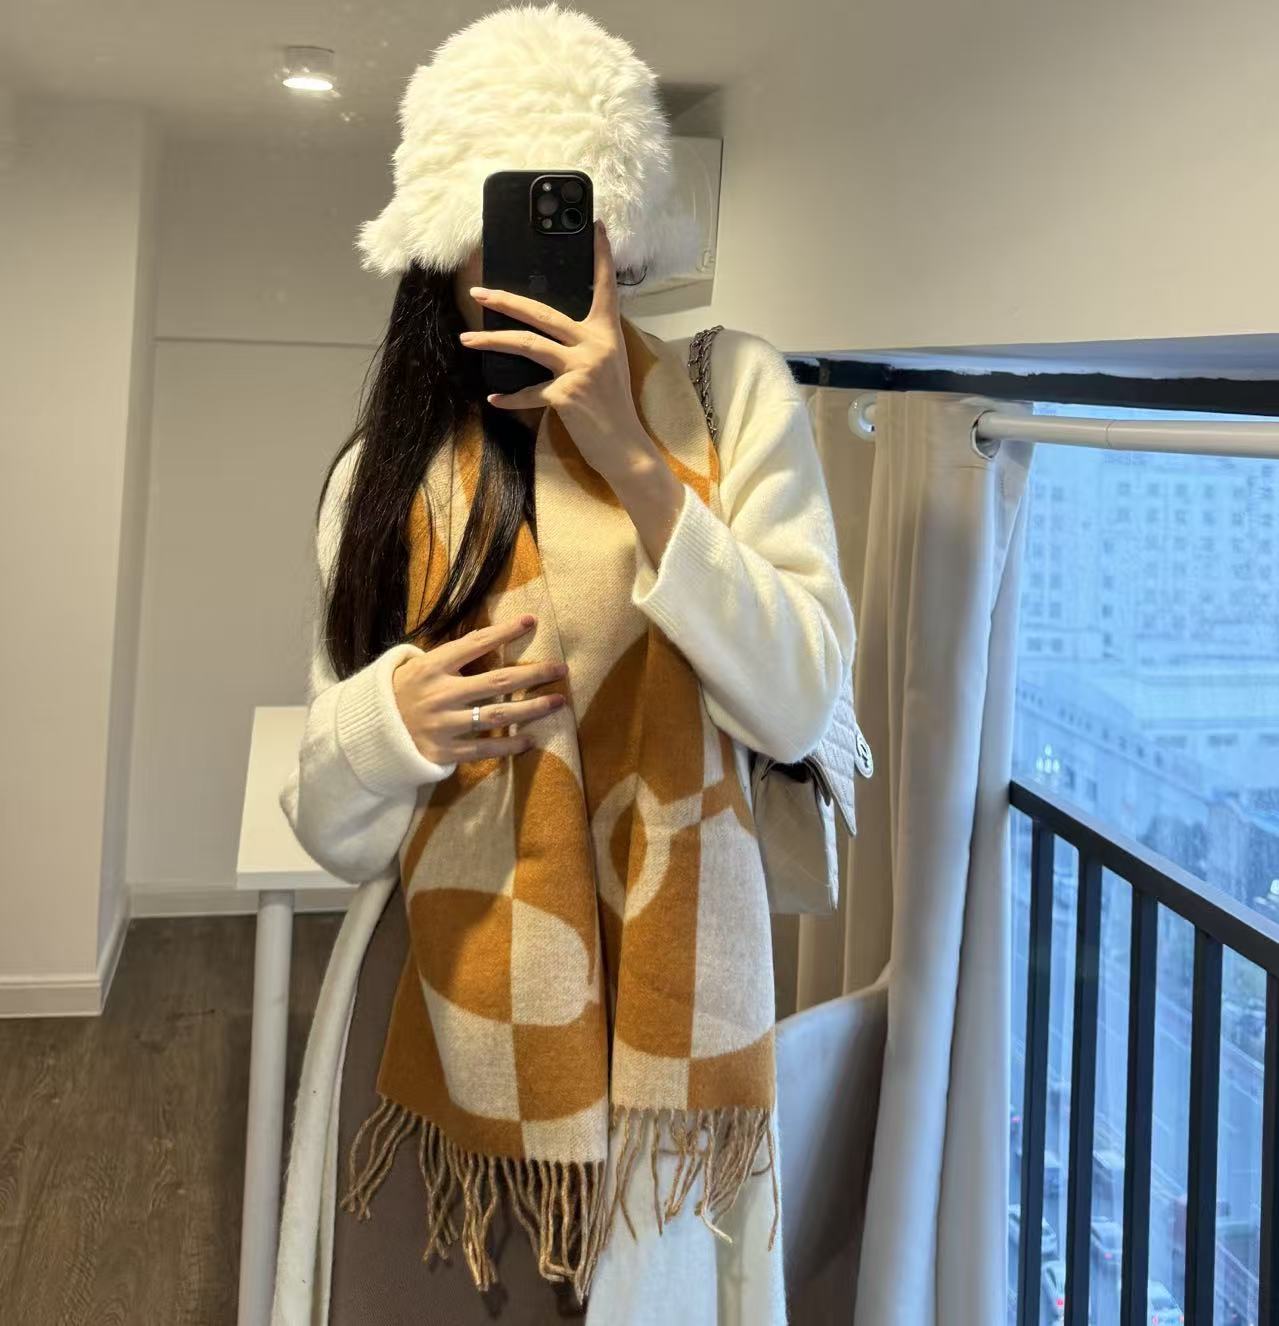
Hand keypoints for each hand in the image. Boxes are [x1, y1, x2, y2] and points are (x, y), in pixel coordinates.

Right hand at [391, 614, 567, 764]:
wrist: (367, 734)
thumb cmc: (398, 695)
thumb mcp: (414, 667)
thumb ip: (448, 658)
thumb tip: (487, 640)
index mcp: (432, 667)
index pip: (475, 644)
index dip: (505, 632)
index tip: (531, 622)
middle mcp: (441, 694)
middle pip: (498, 680)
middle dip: (534, 673)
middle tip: (561, 669)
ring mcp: (444, 724)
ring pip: (498, 714)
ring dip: (532, 708)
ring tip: (557, 702)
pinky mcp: (444, 751)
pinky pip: (484, 748)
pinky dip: (509, 745)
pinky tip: (530, 739)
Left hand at [457, 220, 655, 483]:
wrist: (626, 448)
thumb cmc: (614, 408)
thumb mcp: (607, 367)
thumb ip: (586, 345)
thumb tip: (553, 331)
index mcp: (607, 334)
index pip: (604, 288)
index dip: (600, 257)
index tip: (596, 226)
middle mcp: (595, 345)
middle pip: (543, 314)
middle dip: (506, 301)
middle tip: (478, 293)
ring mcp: (580, 369)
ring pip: (527, 344)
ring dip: (492, 341)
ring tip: (467, 340)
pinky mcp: (566, 395)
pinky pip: (529, 392)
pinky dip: (510, 398)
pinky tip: (494, 398)